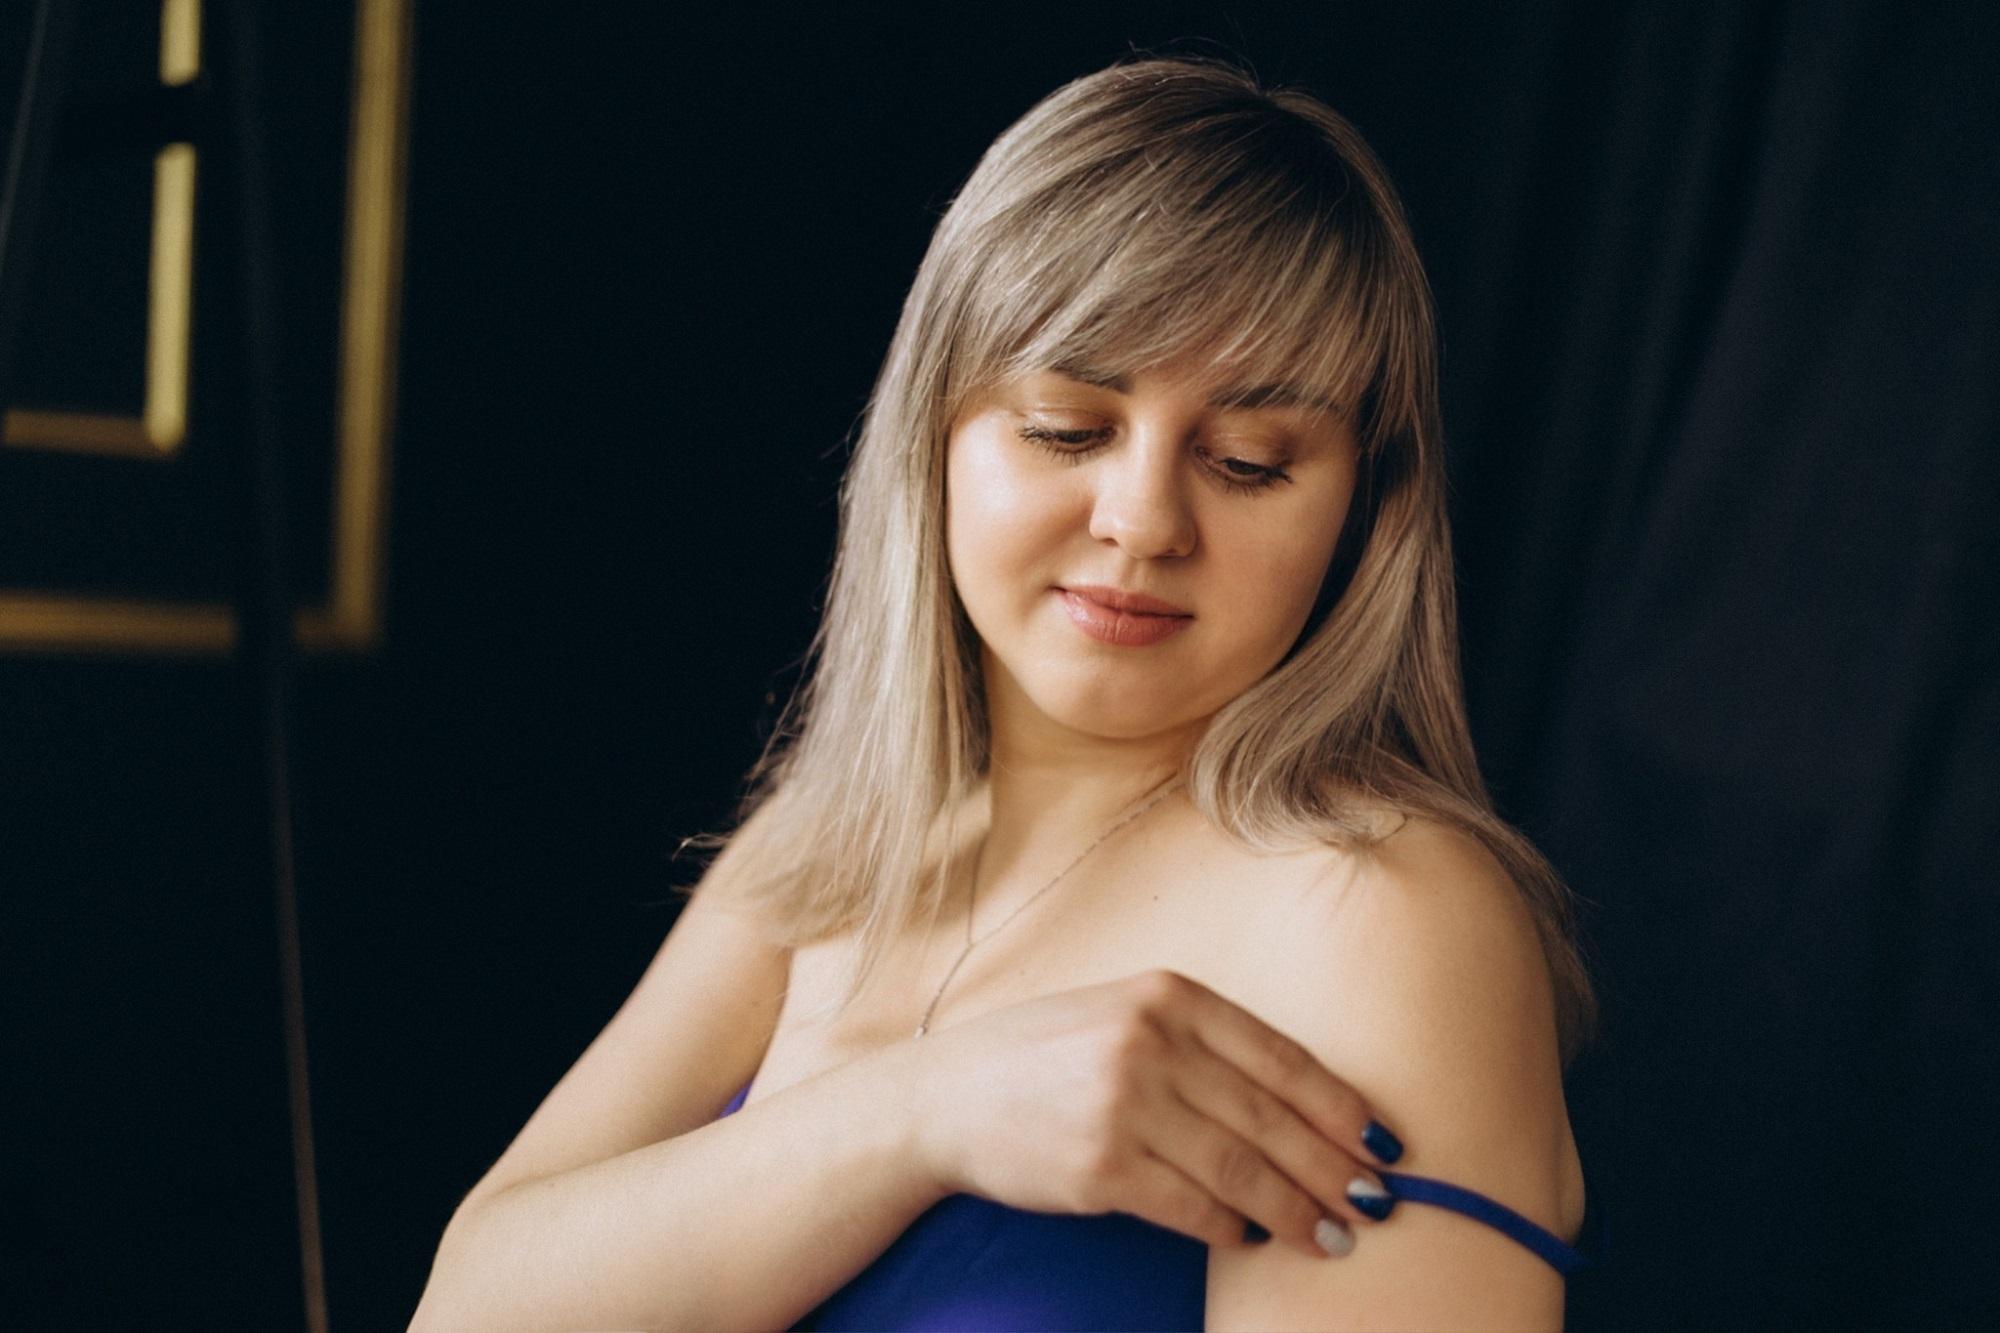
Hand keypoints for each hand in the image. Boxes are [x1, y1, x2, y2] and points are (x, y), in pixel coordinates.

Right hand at [904, 968, 1404, 1257]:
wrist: (946, 1096)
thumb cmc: (1047, 1056)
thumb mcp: (1125, 1015)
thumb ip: (1203, 1043)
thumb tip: (1306, 1104)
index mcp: (1169, 996)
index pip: (1283, 1057)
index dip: (1341, 1107)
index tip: (1384, 1142)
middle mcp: (1151, 1043)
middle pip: (1273, 1119)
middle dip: (1335, 1169)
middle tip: (1377, 1204)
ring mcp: (1124, 1105)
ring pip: (1242, 1171)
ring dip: (1299, 1211)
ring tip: (1335, 1238)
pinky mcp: (1101, 1168)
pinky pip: (1191, 1207)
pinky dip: (1232, 1228)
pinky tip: (1254, 1238)